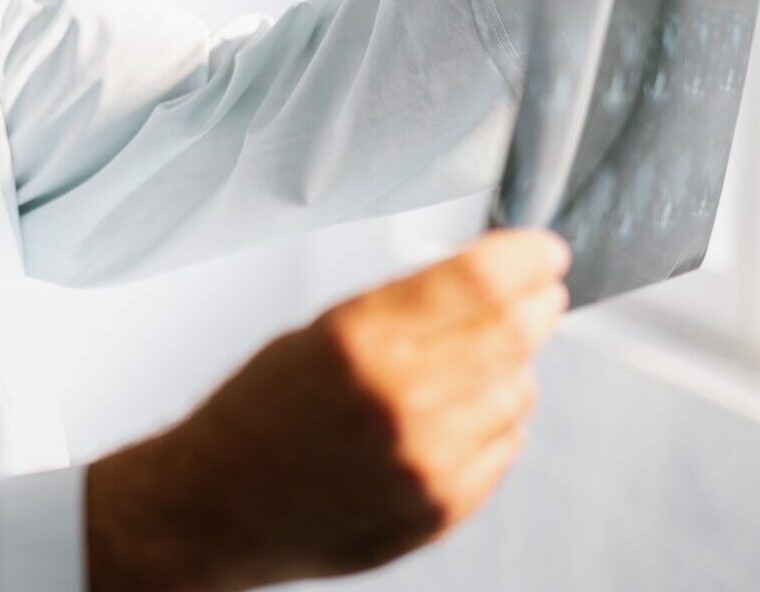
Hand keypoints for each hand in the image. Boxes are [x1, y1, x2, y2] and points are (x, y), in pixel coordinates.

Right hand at [84, 229, 570, 590]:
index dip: (524, 258)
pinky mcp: (439, 508)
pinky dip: (495, 423)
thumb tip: (490, 284)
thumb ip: (400, 310)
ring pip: (517, 392)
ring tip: (474, 366)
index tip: (544, 250)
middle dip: (537, 306)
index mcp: (358, 340)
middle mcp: (399, 399)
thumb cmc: (256, 414)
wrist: (215, 506)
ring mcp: (425, 460)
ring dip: (512, 369)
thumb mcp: (315, 332)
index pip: (476, 280)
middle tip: (543, 295)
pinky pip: (504, 447)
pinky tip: (457, 417)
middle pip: (512, 334)